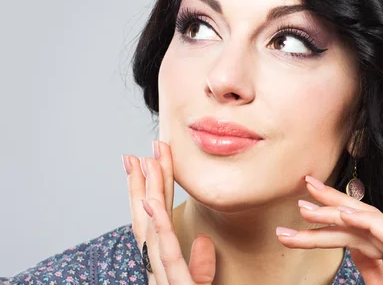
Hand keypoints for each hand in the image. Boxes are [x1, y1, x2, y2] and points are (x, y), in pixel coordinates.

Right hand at [123, 141, 215, 283]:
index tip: (147, 163)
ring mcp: (161, 277)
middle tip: (136, 153)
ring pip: (152, 227)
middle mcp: (156, 267)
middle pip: (147, 217)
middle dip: (142, 184)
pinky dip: (158, 225)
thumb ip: (200, 265)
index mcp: (163, 264)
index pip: (156, 221)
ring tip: (143, 162)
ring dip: (147, 192)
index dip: (151, 191)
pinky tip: (151, 201)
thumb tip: (203, 239)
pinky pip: (166, 251)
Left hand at [276, 175, 382, 284]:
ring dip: (335, 214)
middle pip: (369, 220)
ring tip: (306, 209)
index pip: (368, 227)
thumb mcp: (377, 283)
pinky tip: (342, 215)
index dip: (340, 209)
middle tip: (307, 186)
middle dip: (335, 200)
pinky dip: (366, 223)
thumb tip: (345, 241)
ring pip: (371, 227)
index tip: (312, 200)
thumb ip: (368, 264)